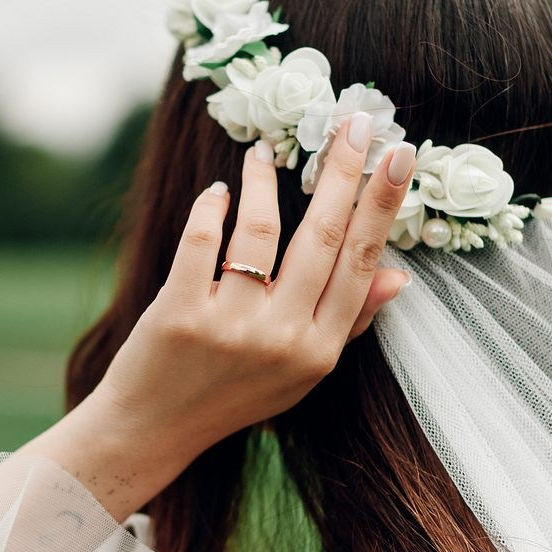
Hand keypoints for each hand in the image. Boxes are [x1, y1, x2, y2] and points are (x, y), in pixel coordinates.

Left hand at [52, 114, 414, 517]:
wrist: (153, 430)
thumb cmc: (234, 395)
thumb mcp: (303, 372)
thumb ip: (349, 323)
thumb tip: (398, 275)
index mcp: (319, 350)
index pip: (360, 263)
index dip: (381, 205)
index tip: (398, 155)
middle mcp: (280, 338)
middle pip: (322, 238)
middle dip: (343, 173)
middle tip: (353, 121)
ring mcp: (229, 325)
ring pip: (260, 231)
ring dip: (264, 182)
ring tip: (264, 153)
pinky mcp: (178, 313)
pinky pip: (202, 241)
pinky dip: (213, 207)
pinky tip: (220, 190)